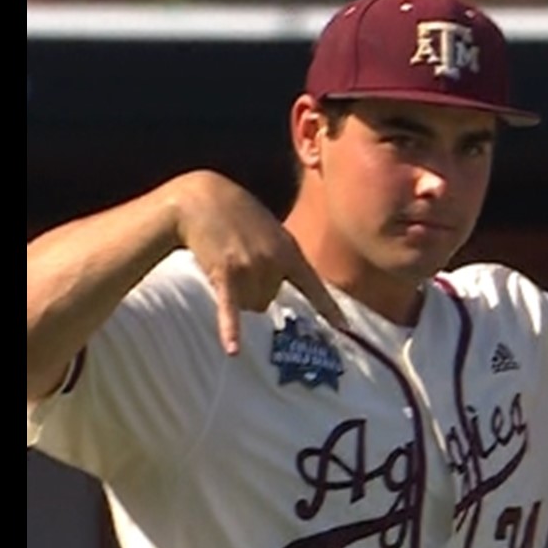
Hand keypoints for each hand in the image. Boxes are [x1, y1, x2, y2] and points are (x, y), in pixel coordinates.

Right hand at [168, 170, 346, 354]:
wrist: (203, 196)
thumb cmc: (237, 213)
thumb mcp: (271, 230)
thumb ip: (280, 256)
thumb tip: (275, 289)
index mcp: (290, 250)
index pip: (314, 285)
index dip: (329, 308)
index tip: (345, 327)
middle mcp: (275, 262)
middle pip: (269, 301)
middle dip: (255, 292)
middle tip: (240, 264)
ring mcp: (251, 267)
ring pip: (250, 307)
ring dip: (239, 298)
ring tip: (226, 267)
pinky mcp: (225, 273)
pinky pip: (231, 308)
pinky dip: (231, 329)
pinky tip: (233, 351)